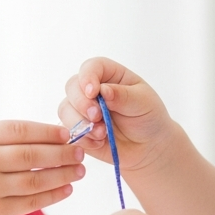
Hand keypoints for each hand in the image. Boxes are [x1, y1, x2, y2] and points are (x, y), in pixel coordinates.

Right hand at [0, 120, 84, 214]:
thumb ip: (6, 136)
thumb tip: (54, 134)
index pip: (21, 131)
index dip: (49, 132)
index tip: (69, 134)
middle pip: (32, 156)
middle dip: (62, 153)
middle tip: (81, 152)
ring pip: (35, 180)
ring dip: (63, 175)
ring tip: (79, 170)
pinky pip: (31, 203)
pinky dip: (52, 195)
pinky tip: (66, 188)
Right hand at [59, 58, 176, 173]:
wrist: (149, 147)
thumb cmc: (148, 117)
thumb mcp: (143, 102)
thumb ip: (123, 95)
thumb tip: (103, 90)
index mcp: (109, 75)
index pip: (91, 67)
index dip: (87, 77)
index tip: (93, 92)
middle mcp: (92, 90)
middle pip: (72, 86)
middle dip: (81, 102)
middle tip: (96, 116)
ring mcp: (82, 110)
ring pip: (65, 109)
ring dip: (80, 122)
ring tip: (102, 134)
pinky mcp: (78, 130)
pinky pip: (69, 131)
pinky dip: (82, 138)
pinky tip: (99, 143)